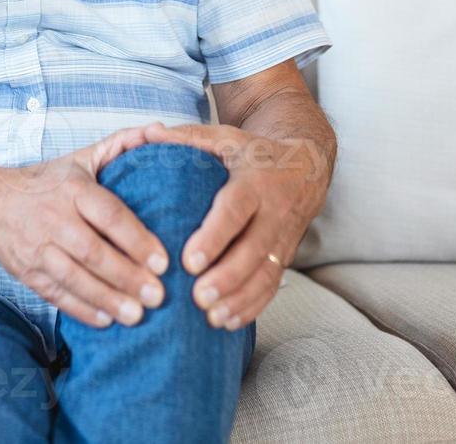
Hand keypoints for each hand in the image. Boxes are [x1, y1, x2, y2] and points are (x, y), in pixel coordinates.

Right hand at [0, 126, 169, 328]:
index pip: (108, 215)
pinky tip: (107, 321)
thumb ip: (122, 144)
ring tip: (137, 315)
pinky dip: (81, 309)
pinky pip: (56, 295)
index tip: (163, 261)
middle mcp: (54, 218)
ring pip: (74, 278)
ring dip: (107, 298)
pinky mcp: (28, 272)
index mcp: (72, 189)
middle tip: (158, 295)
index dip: (136, 239)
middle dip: (126, 276)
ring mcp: (38, 248)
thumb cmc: (48, 182)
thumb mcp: (81, 158)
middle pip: (93, 252)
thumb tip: (159, 130)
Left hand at [138, 122, 329, 329]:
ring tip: (211, 317)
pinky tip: (228, 322)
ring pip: (265, 273)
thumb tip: (149, 132)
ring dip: (240, 298)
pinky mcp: (286, 256)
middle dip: (227, 277)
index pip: (235, 211)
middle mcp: (273, 212)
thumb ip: (188, 139)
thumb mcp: (226, 138)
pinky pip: (272, 285)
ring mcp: (283, 237)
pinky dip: (253, 306)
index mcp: (255, 182)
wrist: (306, 165)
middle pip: (253, 250)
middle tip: (198, 298)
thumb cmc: (254, 153)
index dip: (214, 237)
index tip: (189, 261)